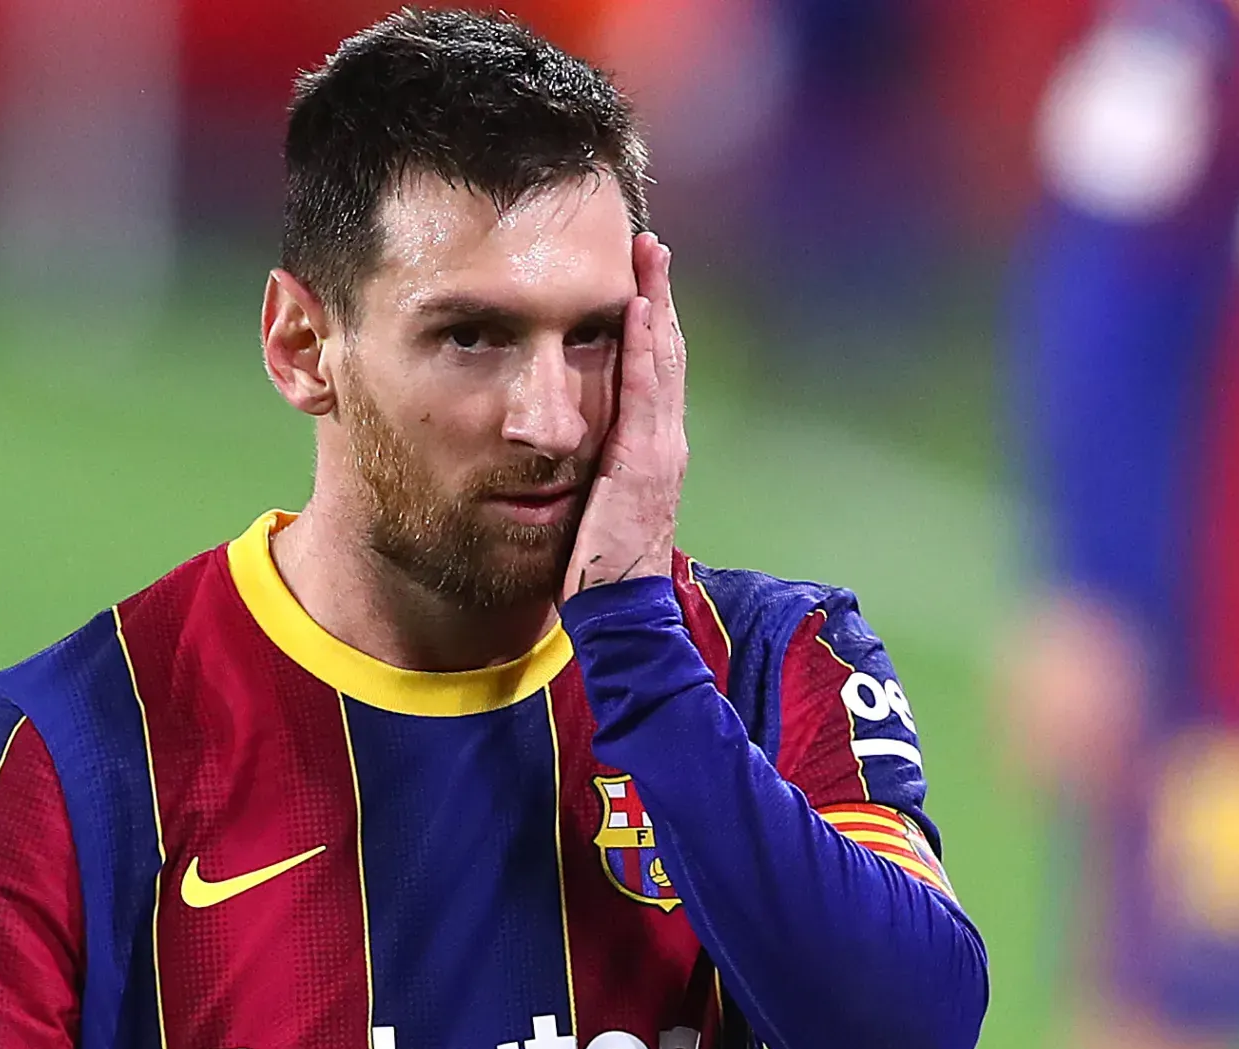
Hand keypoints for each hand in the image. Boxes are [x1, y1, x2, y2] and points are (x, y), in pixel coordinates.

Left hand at [563, 232, 687, 600]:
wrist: (622, 614)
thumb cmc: (600, 568)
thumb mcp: (597, 506)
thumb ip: (595, 471)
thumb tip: (572, 450)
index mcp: (654, 450)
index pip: (654, 372)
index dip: (650, 323)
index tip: (639, 277)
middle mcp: (665, 442)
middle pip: (664, 353)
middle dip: (657, 295)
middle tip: (648, 244)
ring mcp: (660, 449)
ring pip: (660, 361)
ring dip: (655, 303)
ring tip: (647, 255)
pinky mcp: (644, 462)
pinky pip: (644, 392)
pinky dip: (643, 348)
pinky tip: (637, 308)